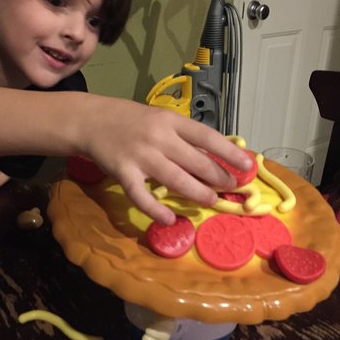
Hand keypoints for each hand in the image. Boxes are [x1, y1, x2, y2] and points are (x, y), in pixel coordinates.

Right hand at [78, 97, 253, 224]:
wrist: (92, 120)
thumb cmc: (132, 120)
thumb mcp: (161, 119)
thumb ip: (183, 136)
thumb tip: (215, 156)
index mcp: (171, 121)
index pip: (207, 137)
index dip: (229, 152)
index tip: (247, 166)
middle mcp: (158, 137)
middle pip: (196, 161)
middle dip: (217, 177)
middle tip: (230, 187)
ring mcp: (140, 155)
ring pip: (176, 179)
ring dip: (197, 193)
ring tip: (211, 200)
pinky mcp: (123, 173)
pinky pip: (142, 196)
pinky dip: (156, 210)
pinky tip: (170, 219)